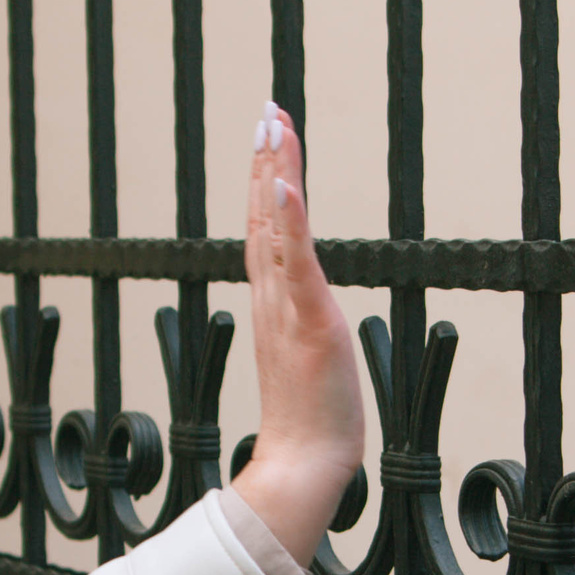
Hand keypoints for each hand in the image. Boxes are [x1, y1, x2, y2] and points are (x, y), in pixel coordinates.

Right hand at [231, 104, 364, 567]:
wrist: (303, 465)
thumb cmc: (311, 423)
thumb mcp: (308, 358)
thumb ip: (303, 327)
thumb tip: (310, 313)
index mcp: (274, 304)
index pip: (266, 230)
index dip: (265, 182)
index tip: (269, 137)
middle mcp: (273, 298)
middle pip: (262, 216)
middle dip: (266, 160)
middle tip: (267, 109)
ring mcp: (288, 308)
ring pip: (277, 228)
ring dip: (274, 172)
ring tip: (272, 125)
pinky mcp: (309, 323)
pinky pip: (297, 264)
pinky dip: (289, 221)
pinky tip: (286, 186)